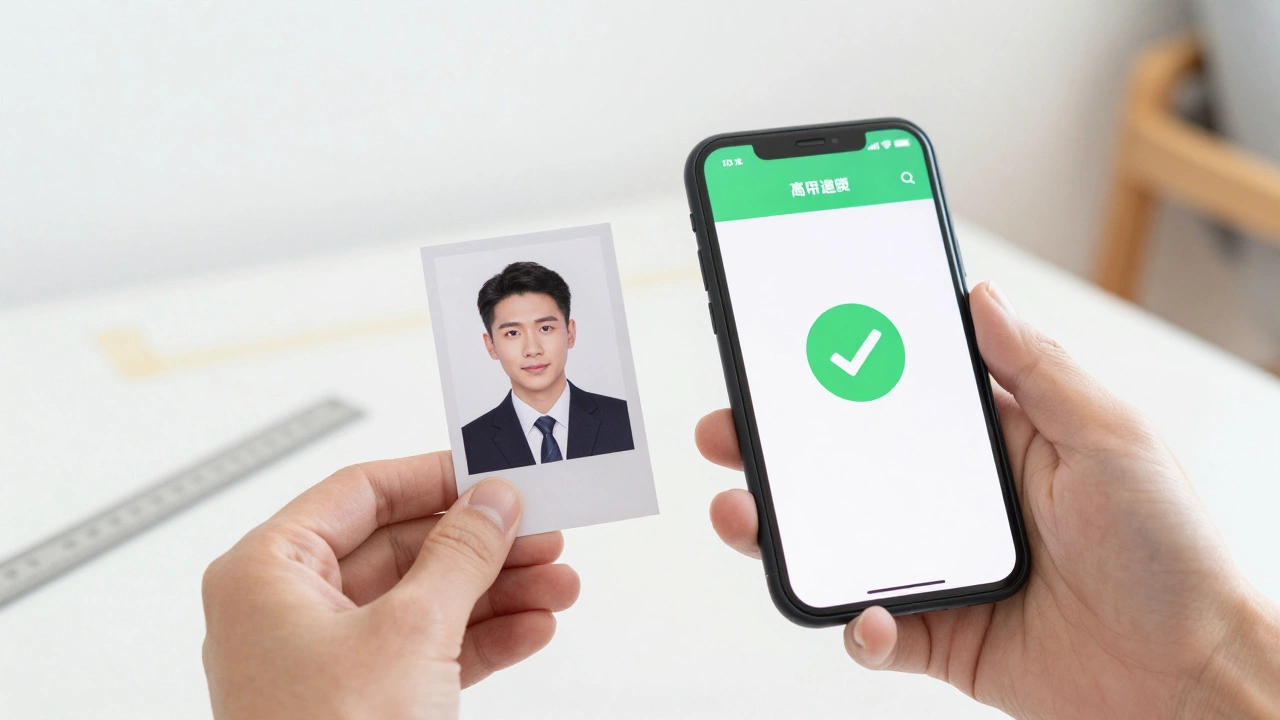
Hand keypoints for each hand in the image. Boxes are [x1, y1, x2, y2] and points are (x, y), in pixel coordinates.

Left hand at [201, 453, 579, 719]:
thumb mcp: (410, 633)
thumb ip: (461, 555)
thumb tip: (492, 503)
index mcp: (268, 574)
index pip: (359, 493)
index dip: (434, 478)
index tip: (492, 473)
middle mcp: (289, 610)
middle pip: (401, 548)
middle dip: (481, 544)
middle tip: (540, 530)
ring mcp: (325, 660)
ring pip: (424, 601)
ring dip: (496, 592)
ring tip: (557, 582)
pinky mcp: (361, 701)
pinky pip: (428, 650)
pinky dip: (484, 639)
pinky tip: (534, 626)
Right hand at [697, 281, 1279, 719]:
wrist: (1191, 676)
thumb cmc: (1168, 551)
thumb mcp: (1109, 437)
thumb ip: (1039, 368)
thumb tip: (980, 296)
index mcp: (989, 443)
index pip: (891, 394)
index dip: (831, 370)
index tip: (778, 347)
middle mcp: (951, 502)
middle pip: (841, 467)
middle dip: (773, 449)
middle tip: (727, 430)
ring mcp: (937, 568)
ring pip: (836, 544)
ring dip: (779, 531)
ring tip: (742, 515)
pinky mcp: (938, 635)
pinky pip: (874, 632)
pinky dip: (856, 628)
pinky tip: (865, 616)